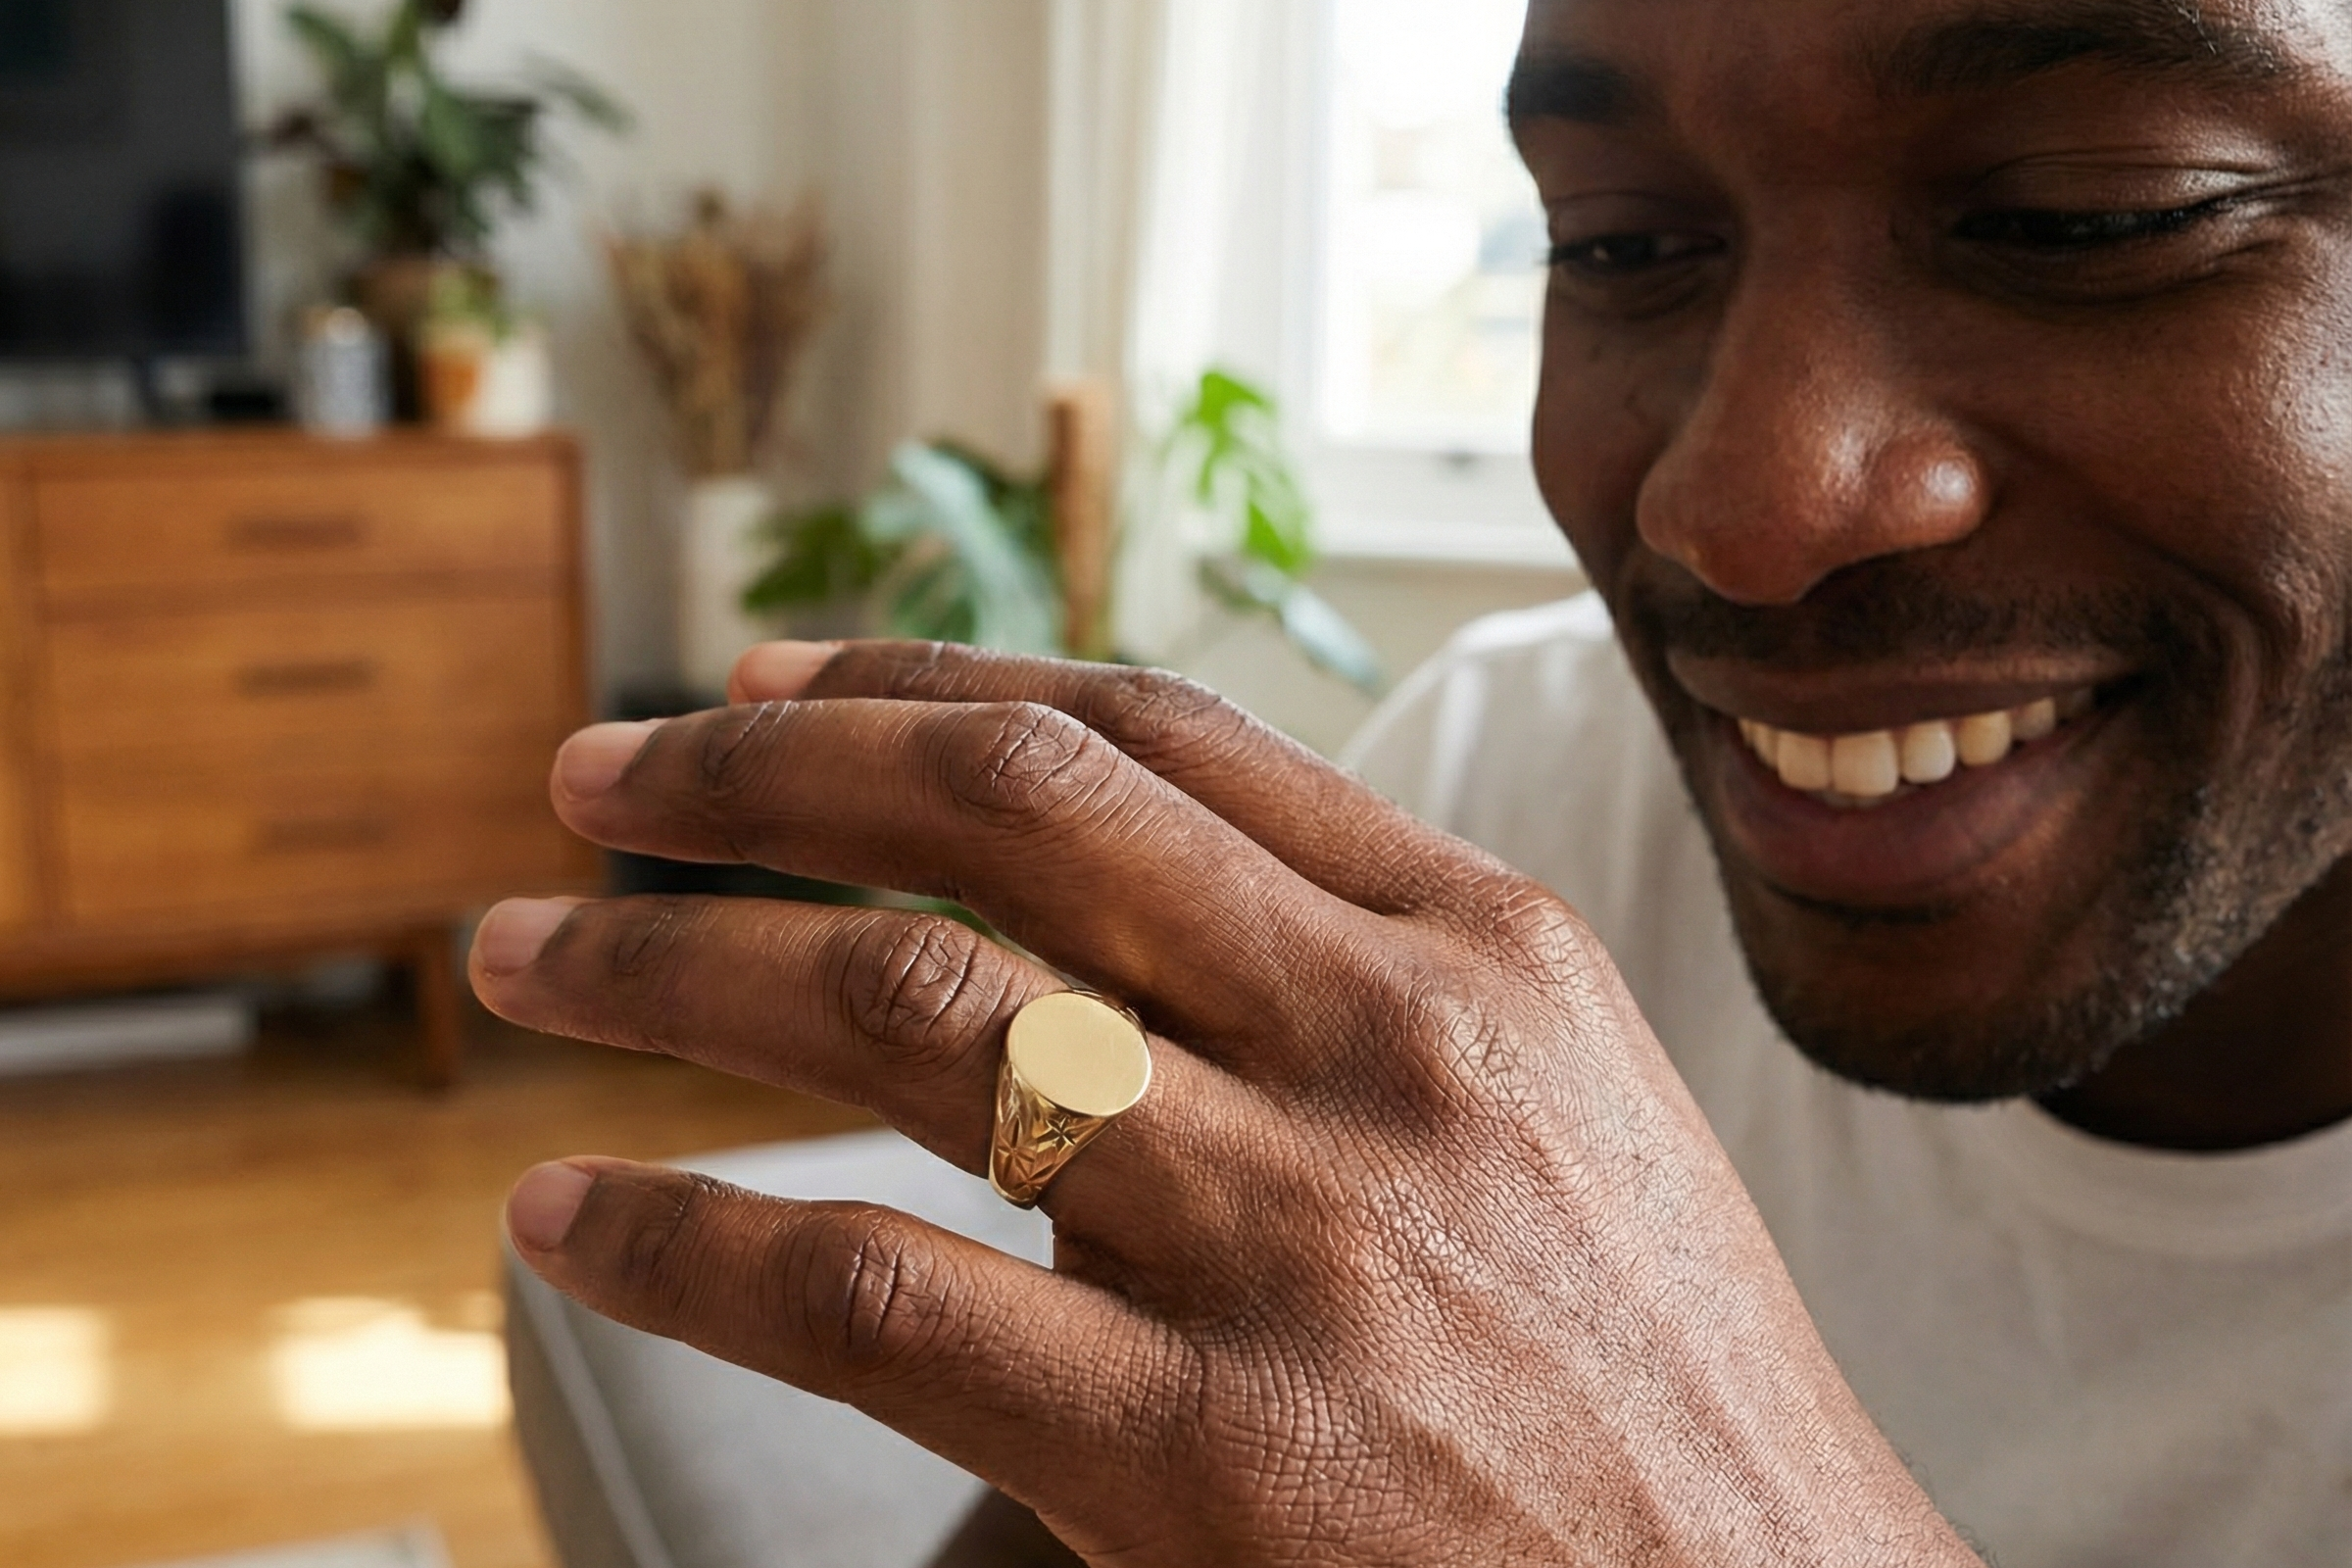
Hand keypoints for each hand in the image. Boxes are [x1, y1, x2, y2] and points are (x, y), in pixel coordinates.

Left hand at [474, 641, 1977, 1565]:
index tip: (767, 684)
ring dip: (669, 960)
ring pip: (907, 1009)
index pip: (1145, 730)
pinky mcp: (1207, 1458)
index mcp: (1478, 944)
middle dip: (759, 767)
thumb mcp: (1556, 1107)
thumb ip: (1352, 974)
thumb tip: (1095, 887)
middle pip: (1002, 807)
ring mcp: (1298, 1241)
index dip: (918, 682)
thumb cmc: (1652, 1378)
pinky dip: (683, 1242)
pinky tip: (568, 1219)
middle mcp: (1387, 1046)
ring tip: (524, 953)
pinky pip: (870, 1296)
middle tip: (597, 769)